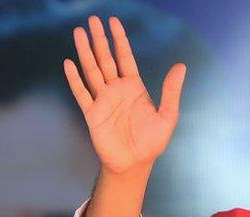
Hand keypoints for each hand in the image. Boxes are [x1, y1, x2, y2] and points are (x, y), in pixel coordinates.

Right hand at [64, 15, 185, 174]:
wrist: (134, 164)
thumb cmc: (151, 143)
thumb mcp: (167, 115)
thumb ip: (171, 91)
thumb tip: (180, 65)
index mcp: (134, 87)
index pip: (125, 57)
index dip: (119, 39)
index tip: (113, 21)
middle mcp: (116, 90)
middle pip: (105, 59)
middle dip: (99, 39)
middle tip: (91, 20)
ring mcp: (103, 101)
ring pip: (92, 71)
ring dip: (85, 52)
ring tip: (78, 33)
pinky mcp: (92, 114)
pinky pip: (81, 93)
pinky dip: (74, 79)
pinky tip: (69, 63)